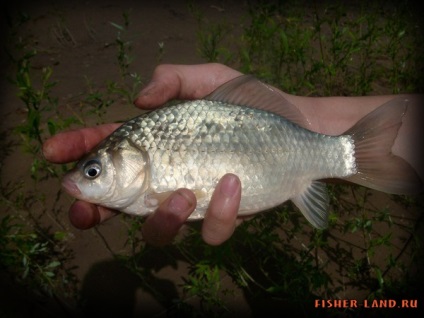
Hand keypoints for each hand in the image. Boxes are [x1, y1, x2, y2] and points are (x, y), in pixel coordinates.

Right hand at [43, 63, 242, 245]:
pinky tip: (234, 182)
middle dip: (96, 209)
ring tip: (181, 194)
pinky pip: (213, 230)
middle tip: (85, 208)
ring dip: (162, 219)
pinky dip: (221, 211)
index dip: (78, 151)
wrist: (299, 127)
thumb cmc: (250, 102)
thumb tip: (138, 100)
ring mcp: (197, 200)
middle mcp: (170, 176)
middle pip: (121, 202)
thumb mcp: (209, 79)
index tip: (54, 151)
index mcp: (158, 144)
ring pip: (160, 229)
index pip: (108, 150)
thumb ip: (173, 79)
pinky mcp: (227, 215)